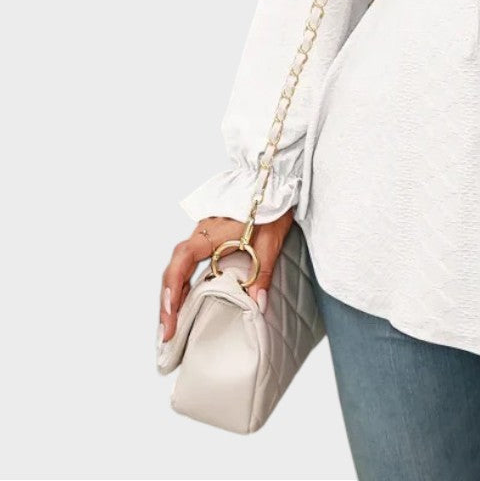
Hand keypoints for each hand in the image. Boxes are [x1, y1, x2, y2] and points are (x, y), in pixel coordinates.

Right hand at [157, 209, 294, 345]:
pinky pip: (188, 266)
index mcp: (210, 233)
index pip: (182, 261)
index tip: (170, 315)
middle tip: (166, 335)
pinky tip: (184, 305)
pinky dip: (183, 287)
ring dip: (173, 298)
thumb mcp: (270, 241)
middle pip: (174, 271)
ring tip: (171, 328)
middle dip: (168, 305)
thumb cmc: (271, 208)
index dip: (173, 289)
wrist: (275, 183)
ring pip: (178, 270)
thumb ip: (261, 273)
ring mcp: (202, 237)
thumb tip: (257, 305)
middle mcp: (200, 235)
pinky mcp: (208, 240)